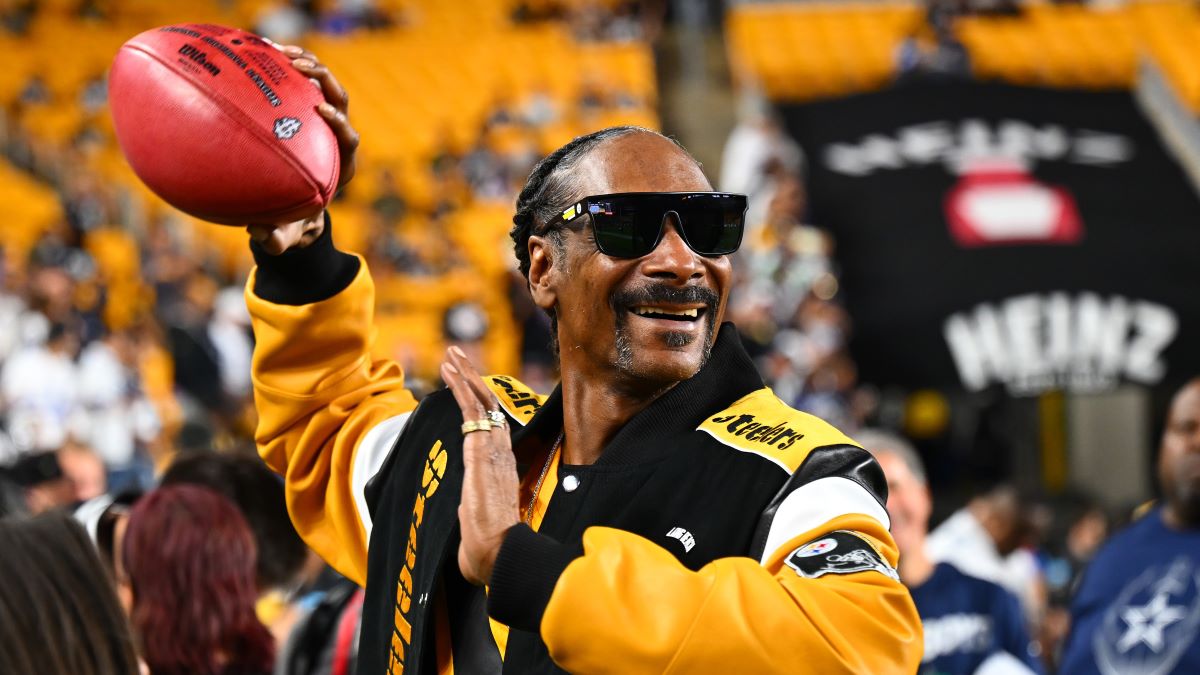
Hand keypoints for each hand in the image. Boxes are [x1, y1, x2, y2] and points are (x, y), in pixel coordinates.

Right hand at [245, 44, 359, 254]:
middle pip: (340, 102)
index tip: (321, 110)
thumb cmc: (292, 223)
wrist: (295, 207)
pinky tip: (259, 51)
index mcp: (340, 167)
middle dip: (325, 82)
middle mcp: (334, 140)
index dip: (340, 124)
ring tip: (280, 50)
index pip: (349, 139)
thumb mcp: (285, 234)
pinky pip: (297, 83)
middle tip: (300, 68)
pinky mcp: (303, 111)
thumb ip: (276, 238)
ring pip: (321, 86)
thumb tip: (261, 235)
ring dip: (306, 65)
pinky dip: (283, 68)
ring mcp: (320, 122)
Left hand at [440, 346, 520, 584]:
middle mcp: (502, 452)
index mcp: (503, 467)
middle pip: (489, 406)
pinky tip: (450, 370)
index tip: (469, 387)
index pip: (493, 426)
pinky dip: (461, 385)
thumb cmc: (488, 548)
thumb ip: (472, 514)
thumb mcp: (478, 522)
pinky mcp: (481, 448)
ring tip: (452, 355)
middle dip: (473, 379)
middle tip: (459, 358)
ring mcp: (494, 448)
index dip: (482, 403)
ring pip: (481, 401)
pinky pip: (472, 408)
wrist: (498, 552)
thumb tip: (464, 527)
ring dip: (466, 375)